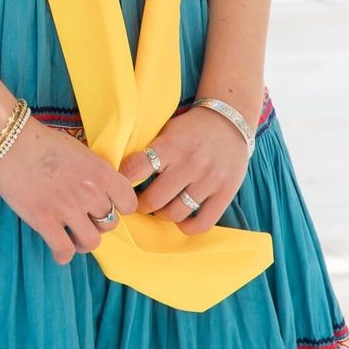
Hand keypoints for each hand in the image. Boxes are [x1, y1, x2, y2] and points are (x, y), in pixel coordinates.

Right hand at [0, 119, 140, 265]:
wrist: (8, 139)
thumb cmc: (41, 141)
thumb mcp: (79, 151)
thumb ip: (94, 174)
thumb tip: (101, 194)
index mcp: (101, 172)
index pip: (128, 203)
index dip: (118, 207)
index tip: (105, 206)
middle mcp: (89, 192)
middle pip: (109, 224)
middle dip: (97, 223)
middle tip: (82, 218)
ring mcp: (67, 208)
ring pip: (91, 242)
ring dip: (83, 241)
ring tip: (72, 236)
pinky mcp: (44, 220)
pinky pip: (64, 251)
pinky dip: (63, 255)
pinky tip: (58, 250)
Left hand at [119, 105, 252, 234]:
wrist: (229, 121)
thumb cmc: (190, 129)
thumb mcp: (166, 131)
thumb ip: (149, 151)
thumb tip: (121, 175)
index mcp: (170, 145)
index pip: (135, 168)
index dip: (122, 180)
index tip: (119, 185)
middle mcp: (190, 163)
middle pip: (154, 199)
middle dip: (141, 205)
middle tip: (139, 203)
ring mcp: (209, 180)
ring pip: (176, 213)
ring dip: (163, 215)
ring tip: (161, 208)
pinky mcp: (226, 193)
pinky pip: (203, 223)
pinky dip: (187, 227)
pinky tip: (181, 220)